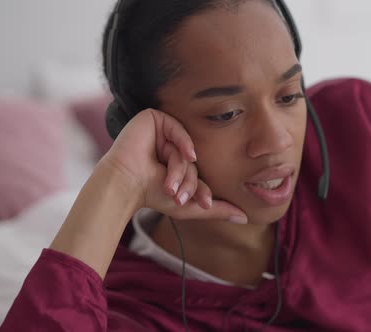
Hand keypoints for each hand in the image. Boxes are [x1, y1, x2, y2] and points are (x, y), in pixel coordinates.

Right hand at [101, 109, 247, 223]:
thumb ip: (217, 210)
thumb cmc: (152, 196)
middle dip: (188, 182)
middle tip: (179, 197)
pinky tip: (187, 156)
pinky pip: (179, 129)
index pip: (199, 173)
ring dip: (179, 171)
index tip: (204, 204)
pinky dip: (185, 144)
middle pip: (193, 162)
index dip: (202, 189)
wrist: (124, 185)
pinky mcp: (154, 119)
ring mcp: (163, 132)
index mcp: (178, 163)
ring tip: (169, 187)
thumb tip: (246, 219)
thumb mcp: (189, 206)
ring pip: (185, 149)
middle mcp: (171, 146)